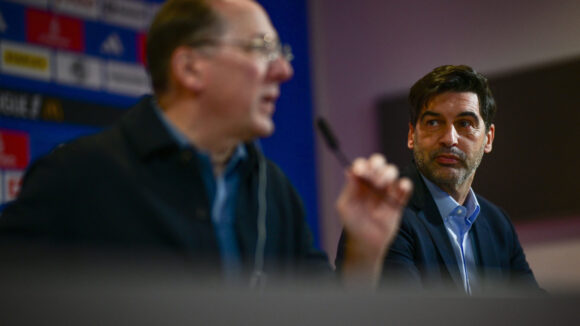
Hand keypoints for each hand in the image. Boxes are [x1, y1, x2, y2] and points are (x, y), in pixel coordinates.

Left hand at [337, 153, 412, 286]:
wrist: (366, 243)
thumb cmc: (352, 224)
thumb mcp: (345, 206)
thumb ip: (350, 188)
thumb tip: (350, 170)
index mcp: (359, 182)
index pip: (363, 164)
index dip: (363, 164)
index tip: (360, 172)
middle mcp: (373, 183)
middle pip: (379, 163)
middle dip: (377, 165)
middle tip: (373, 178)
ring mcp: (386, 191)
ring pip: (392, 171)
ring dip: (388, 173)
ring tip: (382, 186)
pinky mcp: (398, 201)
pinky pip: (405, 187)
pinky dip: (405, 184)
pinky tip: (400, 188)